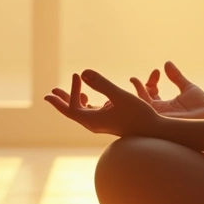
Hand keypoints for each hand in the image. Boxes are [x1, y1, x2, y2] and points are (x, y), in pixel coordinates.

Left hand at [44, 70, 159, 137]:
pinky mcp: (107, 122)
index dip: (71, 91)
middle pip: (71, 112)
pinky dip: (83, 104)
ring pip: (79, 113)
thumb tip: (83, 72)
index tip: (78, 75)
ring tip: (61, 93)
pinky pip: (88, 113)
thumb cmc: (138, 114)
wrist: (153, 131)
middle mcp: (93, 124)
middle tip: (50, 93)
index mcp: (93, 120)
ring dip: (71, 101)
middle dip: (60, 101)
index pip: (72, 107)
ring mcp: (100, 124)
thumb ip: (101, 84)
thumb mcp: (119, 95)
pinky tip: (86, 97)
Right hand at [135, 61, 203, 118]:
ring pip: (141, 108)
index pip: (150, 93)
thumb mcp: (187, 87)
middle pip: (142, 101)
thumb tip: (166, 63)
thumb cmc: (202, 104)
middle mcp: (160, 112)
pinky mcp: (162, 121)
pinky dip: (140, 104)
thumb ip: (176, 77)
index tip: (156, 71)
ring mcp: (160, 117)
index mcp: (165, 105)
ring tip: (133, 81)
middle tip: (134, 78)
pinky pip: (146, 114)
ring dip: (135, 95)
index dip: (150, 81)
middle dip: (136, 89)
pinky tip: (141, 92)